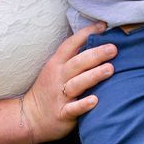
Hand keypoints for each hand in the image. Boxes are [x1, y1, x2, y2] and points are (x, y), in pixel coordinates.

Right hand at [18, 25, 116, 142]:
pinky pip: (73, 109)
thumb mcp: (56, 69)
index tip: (103, 25)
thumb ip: (74, 57)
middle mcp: (58, 78)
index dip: (86, 34)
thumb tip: (98, 41)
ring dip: (93, 76)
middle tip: (113, 49)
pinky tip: (95, 100)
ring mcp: (59, 96)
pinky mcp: (62, 114)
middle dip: (96, 54)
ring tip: (110, 69)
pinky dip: (83, 105)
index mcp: (56, 64)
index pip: (70, 45)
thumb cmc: (49, 90)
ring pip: (77, 84)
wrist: (29, 118)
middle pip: (77, 63)